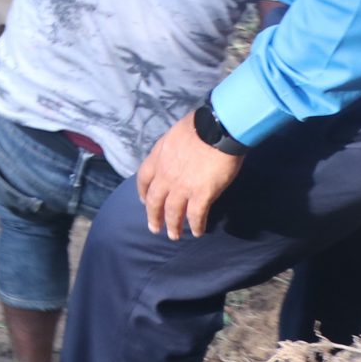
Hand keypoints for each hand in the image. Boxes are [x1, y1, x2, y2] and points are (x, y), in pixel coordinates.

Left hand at [135, 112, 242, 241]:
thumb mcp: (175, 134)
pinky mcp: (201, 194)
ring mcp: (182, 186)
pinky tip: (197, 232)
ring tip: (174, 236)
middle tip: (155, 228)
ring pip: (173, 212)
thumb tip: (176, 152)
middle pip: (154, 200)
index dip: (142, 192)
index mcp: (158, 157)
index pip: (143, 178)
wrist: (217, 129)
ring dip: (173, 226)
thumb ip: (171, 148)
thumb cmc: (200, 125)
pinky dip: (196, 225)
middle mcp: (166, 175)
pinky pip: (196, 215)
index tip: (144, 201)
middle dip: (154, 216)